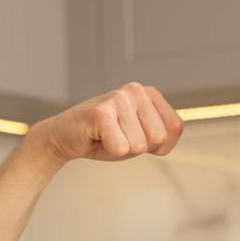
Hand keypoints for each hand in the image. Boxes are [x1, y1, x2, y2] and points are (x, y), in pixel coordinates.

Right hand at [34, 82, 183, 163]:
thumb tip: (168, 135)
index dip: (157, 145)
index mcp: (149, 93)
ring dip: (121, 149)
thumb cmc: (105, 137)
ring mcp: (118, 98)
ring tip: (106, 136)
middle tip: (117, 137)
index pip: (174, 129)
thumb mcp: (142, 136)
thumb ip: (163, 133)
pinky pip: (121, 149)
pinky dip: (108, 151)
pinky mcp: (101, 112)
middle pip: (157, 138)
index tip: (134, 136)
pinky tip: (96, 137)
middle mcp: (136, 90)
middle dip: (138, 147)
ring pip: (139, 146)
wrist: (65, 137)